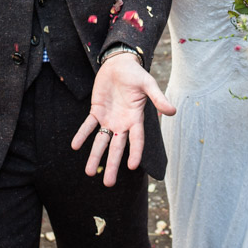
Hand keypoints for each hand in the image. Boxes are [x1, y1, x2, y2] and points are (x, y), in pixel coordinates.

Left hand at [72, 53, 175, 186]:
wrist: (119, 64)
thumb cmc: (136, 74)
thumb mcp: (148, 84)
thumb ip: (158, 98)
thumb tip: (173, 111)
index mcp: (136, 119)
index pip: (136, 140)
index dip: (135, 153)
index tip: (132, 167)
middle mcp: (122, 123)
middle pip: (117, 148)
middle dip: (112, 165)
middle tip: (108, 184)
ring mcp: (108, 119)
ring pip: (101, 141)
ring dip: (95, 156)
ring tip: (89, 172)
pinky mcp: (96, 111)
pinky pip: (88, 126)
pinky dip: (82, 135)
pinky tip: (75, 146)